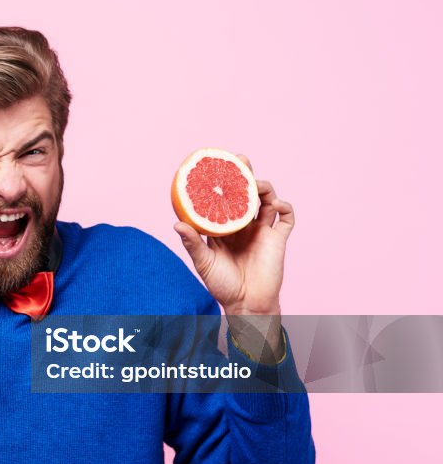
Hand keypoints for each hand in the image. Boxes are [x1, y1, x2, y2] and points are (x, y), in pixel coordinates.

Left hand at [174, 156, 293, 362]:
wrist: (246, 304)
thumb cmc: (221, 285)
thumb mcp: (203, 262)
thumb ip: (192, 242)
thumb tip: (176, 223)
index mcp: (224, 227)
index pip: (224, 198)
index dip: (222, 182)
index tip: (216, 165)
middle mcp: (244, 225)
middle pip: (246, 193)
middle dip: (245, 174)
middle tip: (241, 160)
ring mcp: (262, 230)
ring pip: (267, 200)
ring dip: (264, 188)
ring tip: (256, 184)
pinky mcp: (278, 239)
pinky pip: (286, 218)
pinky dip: (285, 207)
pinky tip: (276, 204)